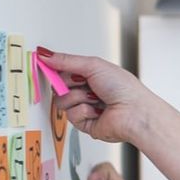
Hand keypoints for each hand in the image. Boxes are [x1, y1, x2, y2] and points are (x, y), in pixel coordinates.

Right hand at [42, 49, 165, 145]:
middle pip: (59, 87)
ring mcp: (86, 108)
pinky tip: (97, 111)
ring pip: (62, 102)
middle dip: (68, 84)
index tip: (45, 64)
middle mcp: (88, 92)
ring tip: (95, 98)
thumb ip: (66, 60)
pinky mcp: (85, 124)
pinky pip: (71, 116)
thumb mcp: (93, 65)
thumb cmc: (123, 88)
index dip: (54, 69)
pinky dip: (83, 111)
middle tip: (81, 82)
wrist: (134, 112)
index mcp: (92, 76)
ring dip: (77, 97)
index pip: (63, 71)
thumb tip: (45, 54)